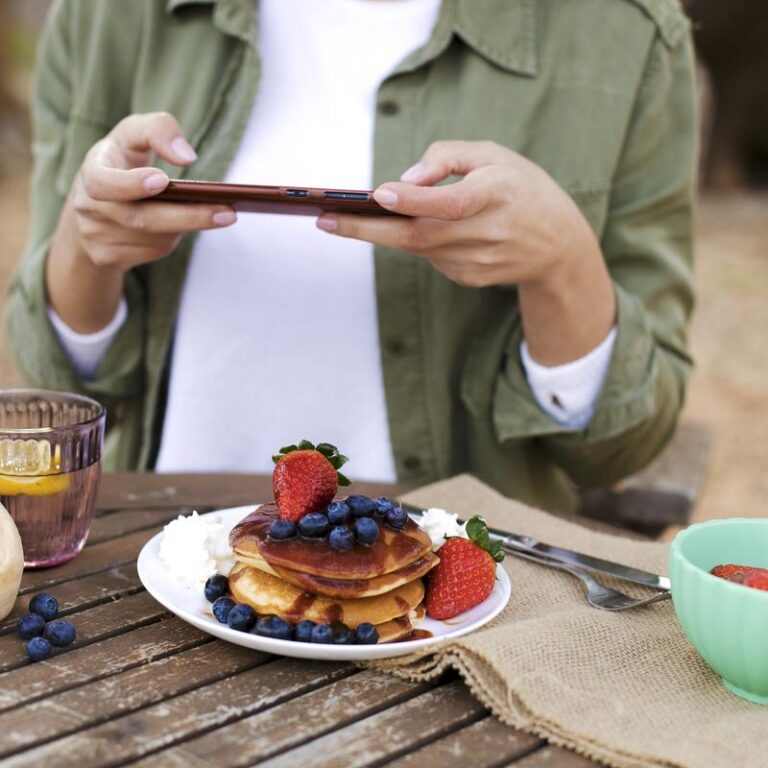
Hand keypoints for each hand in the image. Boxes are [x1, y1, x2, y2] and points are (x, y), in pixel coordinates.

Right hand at [47, 112, 236, 332]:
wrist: (91, 204)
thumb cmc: (122, 160)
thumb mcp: (134, 134)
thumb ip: (159, 130)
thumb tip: (187, 156)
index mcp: (92, 170)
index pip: (103, 182)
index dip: (130, 184)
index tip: (163, 180)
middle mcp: (88, 206)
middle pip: (140, 219)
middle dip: (188, 216)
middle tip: (228, 213)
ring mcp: (95, 236)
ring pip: (152, 239)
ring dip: (185, 227)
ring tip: (215, 214)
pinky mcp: (107, 257)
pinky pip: (152, 252)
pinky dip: (172, 240)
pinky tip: (185, 226)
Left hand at [317, 140, 615, 363]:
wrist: (558, 247)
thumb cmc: (522, 190)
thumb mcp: (496, 155)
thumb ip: (450, 156)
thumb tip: (405, 178)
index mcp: (497, 195)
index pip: (451, 202)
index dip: (414, 200)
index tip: (377, 194)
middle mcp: (486, 234)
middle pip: (418, 236)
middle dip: (366, 230)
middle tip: (324, 220)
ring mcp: (476, 263)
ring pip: (417, 247)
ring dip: (382, 231)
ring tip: (344, 217)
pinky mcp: (467, 278)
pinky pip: (429, 256)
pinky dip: (417, 240)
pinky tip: (418, 228)